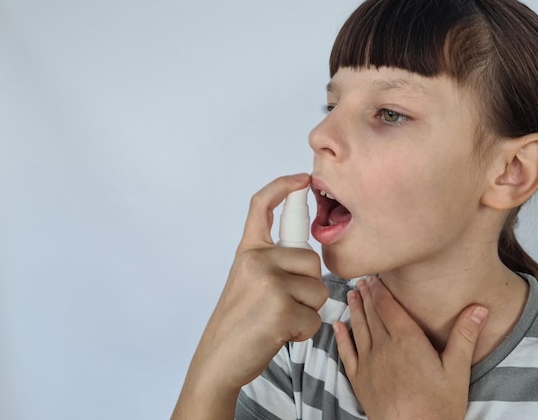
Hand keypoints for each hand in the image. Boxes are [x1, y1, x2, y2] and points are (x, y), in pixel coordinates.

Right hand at [173, 173, 328, 418]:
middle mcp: (256, 260)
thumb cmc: (239, 321)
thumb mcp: (247, 280)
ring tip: (279, 319)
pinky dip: (303, 331)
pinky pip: (315, 317)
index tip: (301, 178)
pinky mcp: (280, 308)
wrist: (218, 359)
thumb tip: (306, 254)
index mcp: (248, 251)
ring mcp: (267, 282)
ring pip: (318, 290)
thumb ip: (272, 261)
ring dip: (307, 311)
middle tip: (282, 304)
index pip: (262, 206)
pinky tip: (280, 334)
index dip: (282, 186)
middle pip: (312, 259)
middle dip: (308, 286)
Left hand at [333, 276, 487, 419]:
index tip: (376, 276)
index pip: (389, 306)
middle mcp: (384, 346)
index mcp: (407, 340)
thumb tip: (479, 309)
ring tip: (352, 295)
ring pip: (358, 328)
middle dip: (368, 295)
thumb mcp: (457, 371)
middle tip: (363, 280)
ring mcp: (369, 363)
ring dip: (355, 310)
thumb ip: (464, 337)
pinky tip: (337, 326)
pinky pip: (347, 353)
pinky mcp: (359, 380)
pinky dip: (341, 337)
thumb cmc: (438, 407)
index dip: (381, 290)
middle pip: (372, 314)